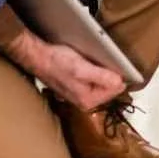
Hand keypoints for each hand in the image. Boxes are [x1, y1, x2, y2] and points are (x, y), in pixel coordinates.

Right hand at [9, 30, 125, 109]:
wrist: (38, 56)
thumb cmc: (56, 61)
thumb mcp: (82, 68)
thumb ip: (102, 77)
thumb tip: (120, 83)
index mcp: (88, 100)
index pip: (116, 90)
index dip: (118, 76)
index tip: (117, 64)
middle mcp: (85, 101)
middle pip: (110, 88)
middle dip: (110, 75)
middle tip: (106, 60)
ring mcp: (80, 94)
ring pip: (103, 83)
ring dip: (103, 72)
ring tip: (98, 61)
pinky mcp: (77, 86)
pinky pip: (94, 80)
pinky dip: (96, 72)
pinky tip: (91, 64)